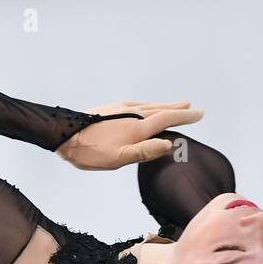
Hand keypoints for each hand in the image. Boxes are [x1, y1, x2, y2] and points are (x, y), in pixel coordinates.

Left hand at [56, 100, 202, 170]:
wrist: (63, 134)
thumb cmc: (90, 152)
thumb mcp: (119, 159)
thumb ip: (145, 151)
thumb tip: (169, 145)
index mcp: (137, 128)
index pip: (167, 119)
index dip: (185, 116)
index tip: (200, 113)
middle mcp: (132, 114)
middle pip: (161, 109)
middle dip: (178, 109)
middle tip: (193, 107)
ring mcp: (122, 109)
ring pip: (149, 106)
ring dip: (165, 105)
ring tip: (177, 105)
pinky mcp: (112, 108)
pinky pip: (138, 105)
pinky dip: (149, 106)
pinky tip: (147, 108)